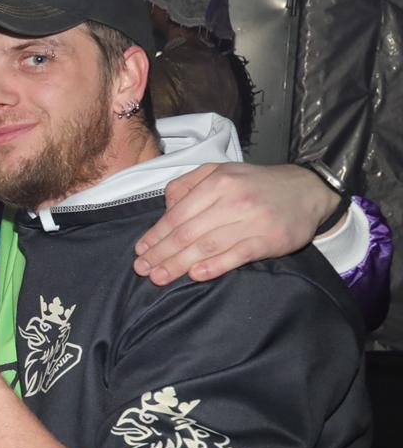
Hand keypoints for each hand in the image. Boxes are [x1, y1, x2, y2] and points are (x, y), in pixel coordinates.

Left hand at [132, 162, 336, 284]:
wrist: (307, 190)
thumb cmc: (255, 184)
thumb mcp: (219, 171)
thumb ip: (188, 185)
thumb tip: (165, 208)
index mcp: (217, 182)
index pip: (178, 214)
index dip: (156, 235)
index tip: (140, 251)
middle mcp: (233, 200)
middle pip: (188, 232)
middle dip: (161, 253)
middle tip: (142, 269)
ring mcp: (253, 221)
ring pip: (207, 245)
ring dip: (179, 264)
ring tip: (160, 277)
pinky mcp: (270, 240)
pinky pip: (237, 255)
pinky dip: (215, 266)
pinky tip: (196, 275)